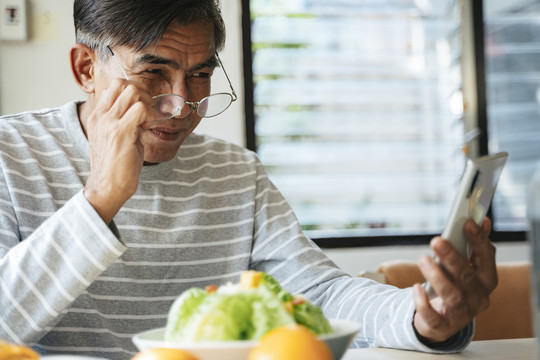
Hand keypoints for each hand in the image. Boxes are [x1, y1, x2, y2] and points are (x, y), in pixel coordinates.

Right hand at [83, 79, 152, 223]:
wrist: (107, 187)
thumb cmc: (116, 166)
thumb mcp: (116, 138)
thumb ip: (125, 122)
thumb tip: (143, 112)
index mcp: (98, 116)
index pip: (114, 86)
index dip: (134, 92)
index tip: (143, 110)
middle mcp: (101, 116)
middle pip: (124, 84)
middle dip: (143, 94)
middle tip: (149, 113)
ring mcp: (109, 123)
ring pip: (133, 92)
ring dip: (148, 104)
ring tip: (149, 121)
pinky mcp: (121, 132)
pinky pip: (141, 109)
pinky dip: (151, 114)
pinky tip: (150, 128)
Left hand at [412, 218, 496, 342]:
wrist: (441, 320)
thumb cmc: (454, 287)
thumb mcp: (464, 267)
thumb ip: (473, 246)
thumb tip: (482, 221)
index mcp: (486, 280)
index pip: (487, 259)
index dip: (479, 241)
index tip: (468, 224)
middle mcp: (478, 298)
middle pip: (467, 277)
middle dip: (452, 258)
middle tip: (437, 241)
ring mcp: (461, 314)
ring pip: (452, 296)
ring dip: (437, 276)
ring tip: (423, 259)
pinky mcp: (442, 326)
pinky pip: (433, 316)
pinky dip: (423, 302)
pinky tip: (416, 288)